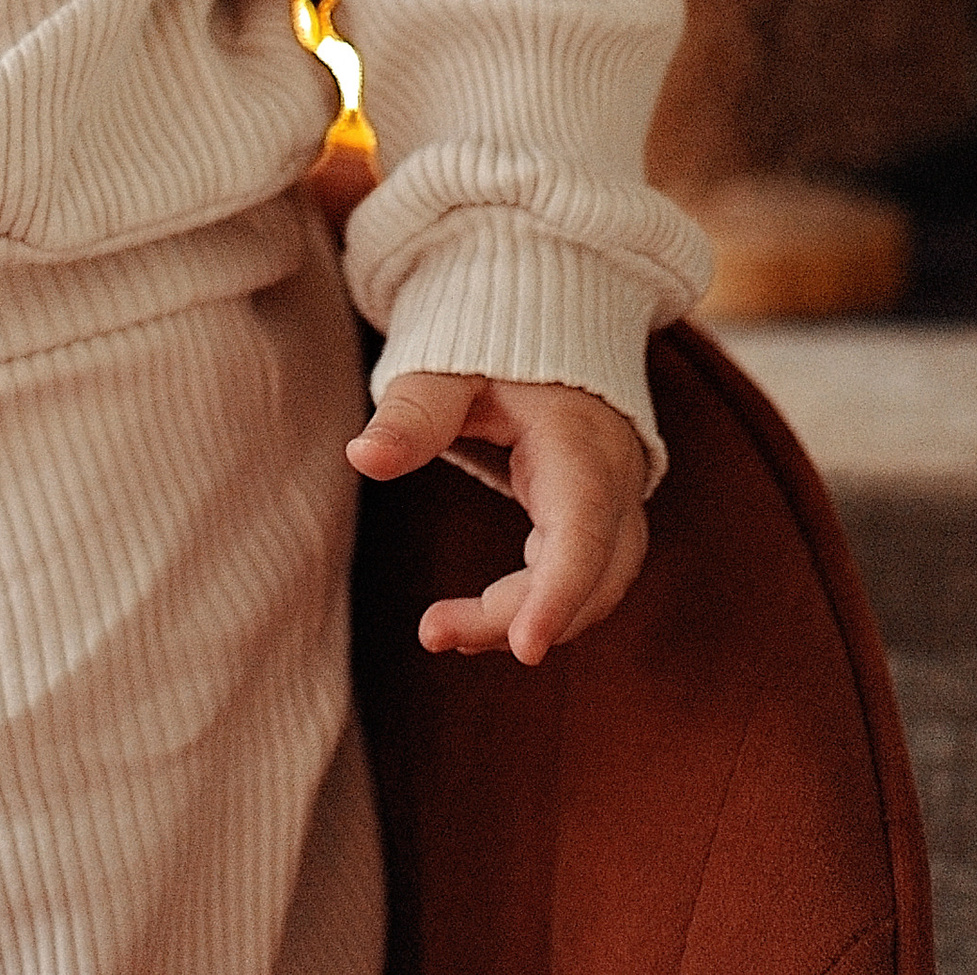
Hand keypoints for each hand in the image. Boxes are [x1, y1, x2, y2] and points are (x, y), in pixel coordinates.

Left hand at [347, 373, 648, 664]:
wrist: (551, 328)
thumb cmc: (497, 347)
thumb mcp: (450, 370)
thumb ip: (413, 413)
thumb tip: (360, 458)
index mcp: (583, 443)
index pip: (582, 531)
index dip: (559, 593)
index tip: (527, 648)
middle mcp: (614, 482)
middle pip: (588, 575)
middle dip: (517, 617)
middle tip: (433, 632)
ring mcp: (615, 507)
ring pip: (593, 590)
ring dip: (524, 619)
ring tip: (444, 631)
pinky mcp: (600, 523)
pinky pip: (583, 581)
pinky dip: (536, 607)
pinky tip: (478, 622)